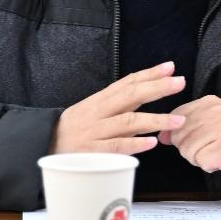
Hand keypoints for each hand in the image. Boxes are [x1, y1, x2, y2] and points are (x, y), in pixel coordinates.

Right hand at [50, 61, 186, 154]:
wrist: (41, 145)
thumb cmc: (72, 129)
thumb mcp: (92, 109)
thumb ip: (116, 102)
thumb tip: (146, 91)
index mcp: (99, 100)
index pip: (127, 82)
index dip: (149, 74)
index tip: (170, 67)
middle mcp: (98, 112)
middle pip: (131, 96)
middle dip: (157, 88)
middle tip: (179, 82)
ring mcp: (95, 131)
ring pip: (128, 122)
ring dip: (155, 120)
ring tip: (177, 120)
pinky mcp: (92, 152)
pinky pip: (116, 146)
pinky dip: (134, 144)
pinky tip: (151, 142)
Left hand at [157, 95, 220, 190]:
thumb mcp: (211, 122)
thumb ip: (186, 125)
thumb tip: (163, 135)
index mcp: (210, 102)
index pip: (178, 115)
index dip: (180, 131)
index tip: (197, 137)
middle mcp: (215, 113)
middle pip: (180, 135)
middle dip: (190, 147)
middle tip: (210, 146)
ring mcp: (220, 130)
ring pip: (187, 150)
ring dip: (198, 157)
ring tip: (216, 151)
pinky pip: (199, 161)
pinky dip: (208, 165)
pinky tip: (220, 159)